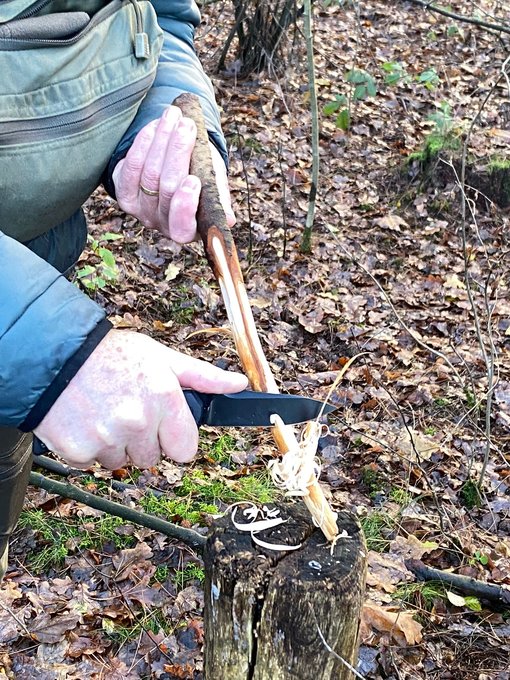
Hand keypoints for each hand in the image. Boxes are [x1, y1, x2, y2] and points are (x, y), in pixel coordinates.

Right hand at [34, 330, 247, 469]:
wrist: (56, 355)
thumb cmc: (111, 355)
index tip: (162, 426)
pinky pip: (91, 464)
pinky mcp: (78, 451)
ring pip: (120, 462)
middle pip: (151, 458)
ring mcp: (107, 438)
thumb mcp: (162, 358)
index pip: (185, 450)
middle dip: (142, 440)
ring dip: (114, 445)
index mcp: (164, 399)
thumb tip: (239, 384)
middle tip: (126, 411)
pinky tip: (84, 421)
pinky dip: (86, 448)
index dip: (174, 438)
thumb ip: (203, 377)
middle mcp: (138, 422)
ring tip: (103, 413)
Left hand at [112, 105, 235, 242]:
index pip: (182, 226)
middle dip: (178, 153)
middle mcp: (161, 223)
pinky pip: (131, 167)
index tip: (193, 179)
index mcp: (187, 229)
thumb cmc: (202, 177)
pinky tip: (155, 126)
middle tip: (188, 126)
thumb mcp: (215, 185)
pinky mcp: (124, 193)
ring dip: (162, 140)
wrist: (177, 166)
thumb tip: (228, 219)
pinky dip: (143, 143)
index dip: (185, 205)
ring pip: (149, 173)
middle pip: (166, 189)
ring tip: (174, 116)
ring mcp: (140, 210)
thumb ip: (218, 197)